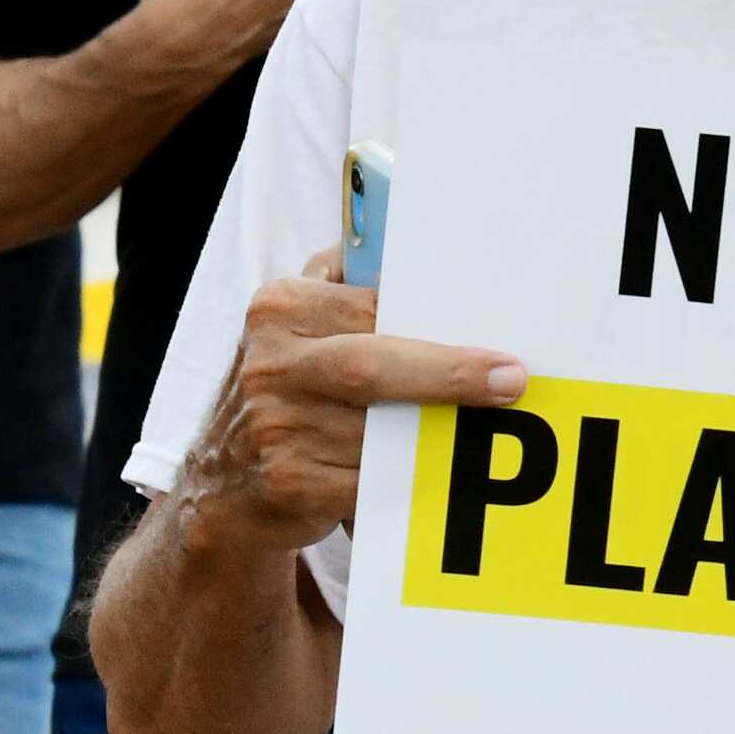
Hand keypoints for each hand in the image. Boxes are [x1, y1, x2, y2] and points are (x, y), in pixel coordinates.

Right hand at [177, 255, 526, 561]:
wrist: (224, 484)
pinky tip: (440, 477)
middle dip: (448, 375)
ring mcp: (273, 427)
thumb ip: (346, 283)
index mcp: (278, 309)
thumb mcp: (299, 324)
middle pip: (371, 367)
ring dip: (436, 434)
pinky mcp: (286, 484)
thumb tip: (424, 249)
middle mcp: (269, 365)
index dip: (434, 324)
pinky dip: (408, 481)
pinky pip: (368, 483)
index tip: (495, 345)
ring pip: (378, 433)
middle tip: (510, 382)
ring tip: (484, 431)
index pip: (369, 308)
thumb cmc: (290, 388)